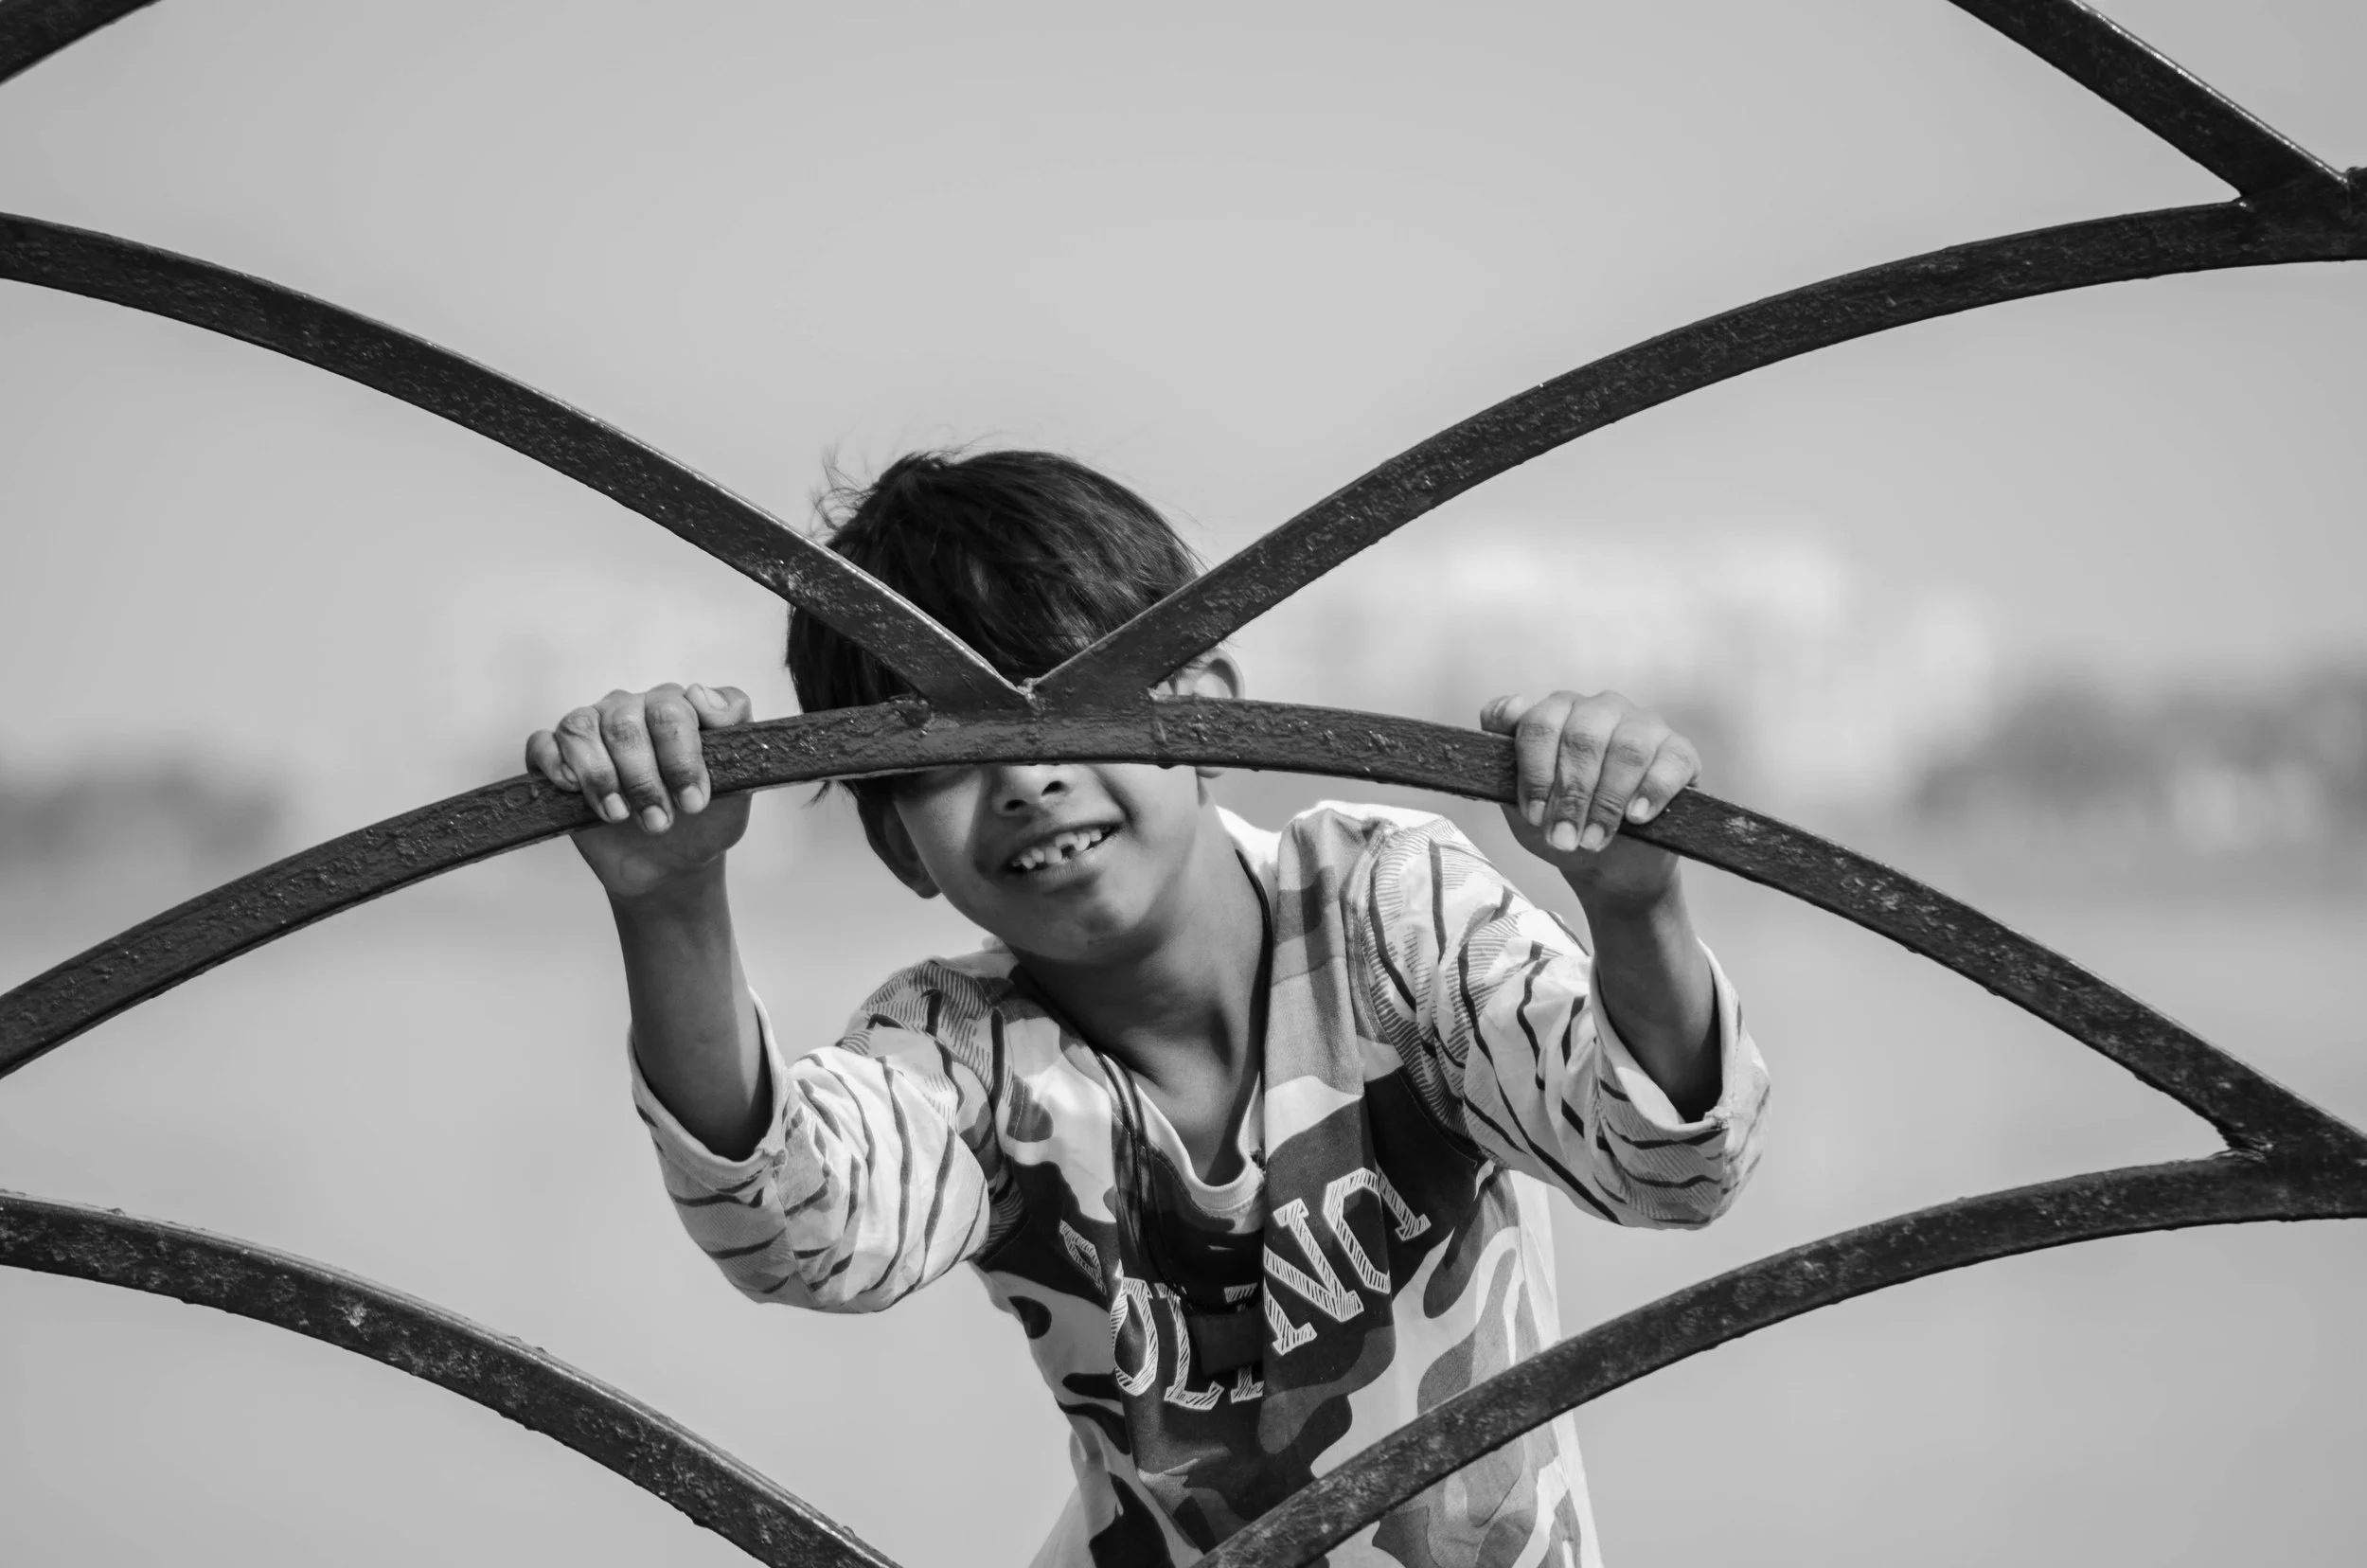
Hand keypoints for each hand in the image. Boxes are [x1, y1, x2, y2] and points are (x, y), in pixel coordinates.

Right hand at [526, 683, 753, 901]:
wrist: (670, 866)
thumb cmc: (704, 819)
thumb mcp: (739, 781)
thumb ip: (735, 727)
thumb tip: (698, 693)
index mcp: (676, 707)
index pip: (673, 709)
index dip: (682, 758)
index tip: (694, 802)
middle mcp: (631, 709)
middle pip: (626, 723)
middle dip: (643, 780)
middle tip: (659, 821)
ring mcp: (592, 729)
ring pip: (581, 728)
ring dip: (601, 779)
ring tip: (619, 817)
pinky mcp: (556, 758)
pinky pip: (542, 744)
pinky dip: (555, 766)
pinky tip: (573, 792)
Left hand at [1480, 690, 1700, 903]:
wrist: (1609, 865)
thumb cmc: (1561, 825)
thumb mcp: (1520, 801)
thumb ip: (1502, 755)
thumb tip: (1509, 706)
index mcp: (1557, 712)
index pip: (1539, 722)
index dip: (1535, 773)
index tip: (1534, 816)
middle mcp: (1599, 709)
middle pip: (1583, 737)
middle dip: (1571, 795)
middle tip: (1564, 839)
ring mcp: (1643, 725)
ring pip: (1627, 747)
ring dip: (1607, 800)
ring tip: (1596, 839)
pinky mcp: (1680, 752)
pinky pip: (1670, 762)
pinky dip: (1651, 791)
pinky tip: (1636, 817)